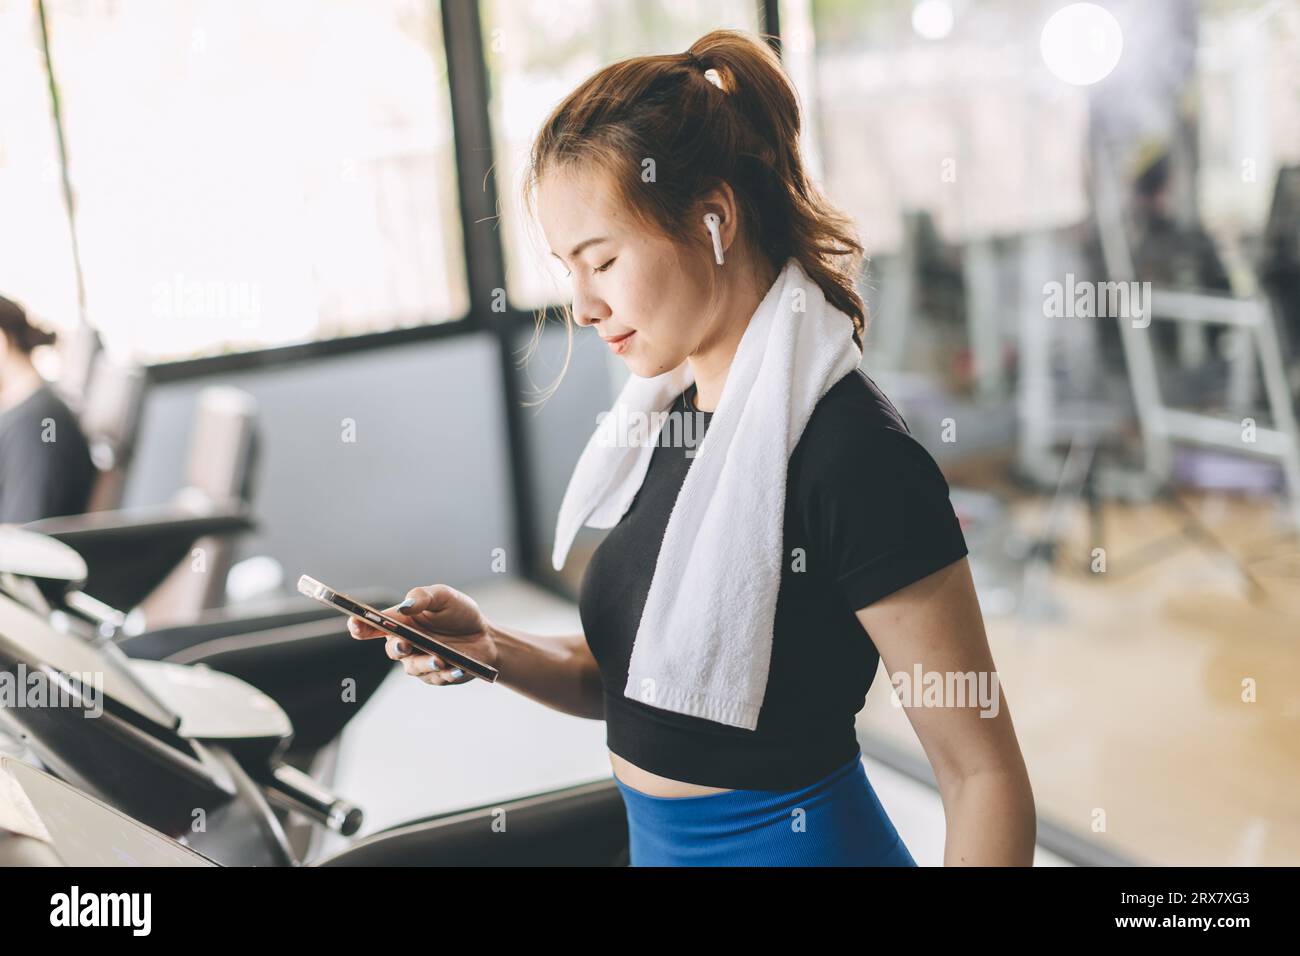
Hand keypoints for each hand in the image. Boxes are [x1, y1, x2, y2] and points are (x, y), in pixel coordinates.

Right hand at [346, 584, 497, 686]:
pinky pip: (438, 677)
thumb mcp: (443, 596)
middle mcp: (406, 644)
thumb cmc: (459, 613)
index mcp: (401, 622)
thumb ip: (423, 596)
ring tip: (440, 659)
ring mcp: (420, 662)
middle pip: (392, 650)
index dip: (360, 626)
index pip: (373, 626)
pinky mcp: (437, 676)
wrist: (485, 635)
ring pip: (413, 668)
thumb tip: (405, 606)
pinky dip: (448, 673)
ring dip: (425, 663)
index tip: (355, 623)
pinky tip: (458, 668)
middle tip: (404, 644)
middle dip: (396, 647)